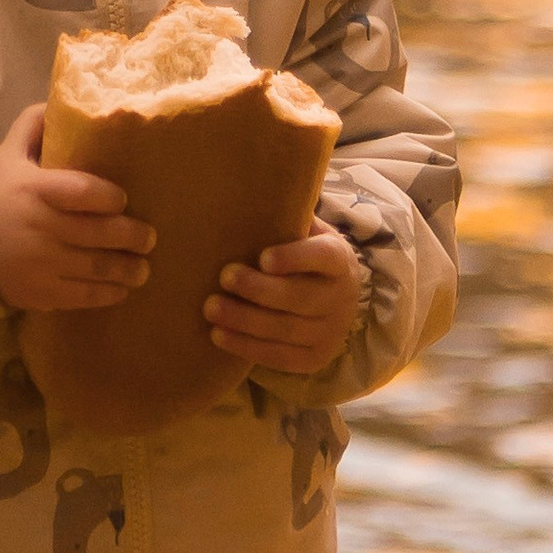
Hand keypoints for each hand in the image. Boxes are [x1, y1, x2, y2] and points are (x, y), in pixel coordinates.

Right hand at [0, 106, 153, 311]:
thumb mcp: (7, 156)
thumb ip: (32, 127)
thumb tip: (58, 99)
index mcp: (35, 190)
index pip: (83, 192)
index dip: (111, 197)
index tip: (124, 200)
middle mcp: (40, 227)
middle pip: (98, 233)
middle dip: (132, 237)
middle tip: (150, 238)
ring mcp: (41, 264)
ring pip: (96, 267)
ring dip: (128, 270)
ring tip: (144, 269)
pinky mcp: (41, 293)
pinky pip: (83, 296)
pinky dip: (108, 294)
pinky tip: (122, 289)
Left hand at [206, 223, 362, 376]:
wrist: (334, 302)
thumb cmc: (303, 258)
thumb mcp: (306, 234)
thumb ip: (286, 220)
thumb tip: (245, 193)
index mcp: (339, 260)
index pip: (323, 257)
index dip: (295, 258)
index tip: (263, 257)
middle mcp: (341, 298)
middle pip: (300, 297)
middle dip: (259, 290)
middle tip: (224, 277)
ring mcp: (330, 333)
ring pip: (286, 330)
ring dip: (245, 321)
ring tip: (211, 308)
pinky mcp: (315, 359)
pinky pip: (279, 357)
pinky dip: (247, 347)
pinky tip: (218, 335)